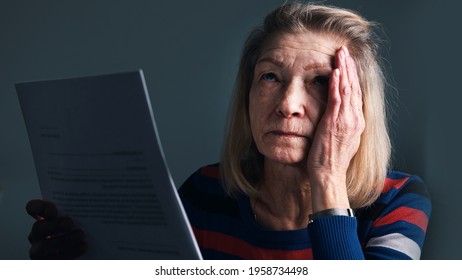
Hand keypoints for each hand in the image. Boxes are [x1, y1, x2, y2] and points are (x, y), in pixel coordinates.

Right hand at [26, 199, 86, 258]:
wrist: (83, 248)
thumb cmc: (79, 228)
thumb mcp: (78, 217)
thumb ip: (78, 209)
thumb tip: (94, 197)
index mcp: (43, 218)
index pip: (33, 208)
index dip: (40, 208)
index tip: (53, 211)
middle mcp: (37, 233)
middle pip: (38, 227)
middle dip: (53, 225)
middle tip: (69, 223)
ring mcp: (39, 249)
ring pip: (44, 246)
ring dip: (63, 240)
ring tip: (80, 235)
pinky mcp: (47, 262)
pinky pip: (54, 259)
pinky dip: (70, 252)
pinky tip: (83, 246)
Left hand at [307, 46, 364, 210]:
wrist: (329, 175)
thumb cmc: (330, 160)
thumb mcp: (340, 139)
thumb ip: (341, 124)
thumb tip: (336, 114)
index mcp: (356, 122)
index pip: (356, 93)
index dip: (352, 76)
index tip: (347, 62)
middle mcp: (355, 119)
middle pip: (354, 87)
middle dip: (349, 67)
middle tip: (344, 51)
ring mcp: (347, 120)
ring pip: (348, 88)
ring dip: (344, 69)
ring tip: (340, 54)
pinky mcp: (335, 122)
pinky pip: (337, 98)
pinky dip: (337, 83)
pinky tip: (335, 71)